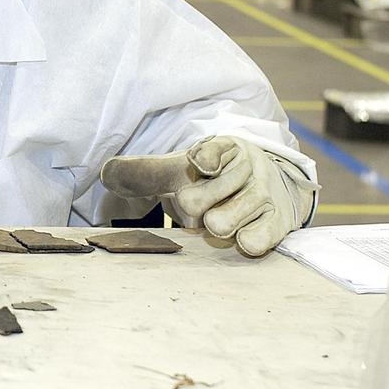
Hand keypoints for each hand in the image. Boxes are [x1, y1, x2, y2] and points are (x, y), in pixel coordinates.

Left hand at [100, 136, 316, 255]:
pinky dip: (242, 240)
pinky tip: (243, 230)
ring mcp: (264, 192)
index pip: (206, 154)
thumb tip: (108, 173)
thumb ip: (142, 172)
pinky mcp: (280, 221)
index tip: (202, 164)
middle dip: (191, 209)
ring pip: (219, 225)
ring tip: (224, 215)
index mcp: (219, 147)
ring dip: (214, 226)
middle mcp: (245, 164)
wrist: (268, 188)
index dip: (204, 160)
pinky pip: (252, 241)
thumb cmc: (211, 182)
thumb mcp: (177, 169)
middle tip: (205, 203)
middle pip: (192, 203)